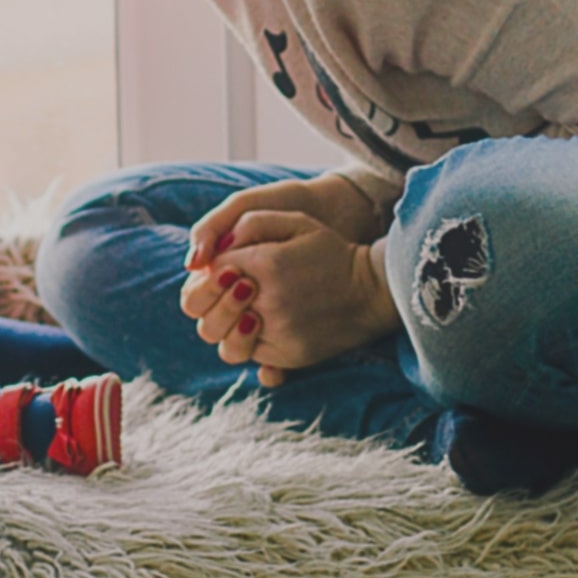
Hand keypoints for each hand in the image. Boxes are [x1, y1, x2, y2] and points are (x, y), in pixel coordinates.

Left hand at [180, 175, 400, 382]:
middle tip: (230, 291)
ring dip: (223, 323)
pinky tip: (260, 325)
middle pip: (204, 308)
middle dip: (208, 298)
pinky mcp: (286, 356)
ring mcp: (276, 332)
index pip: (210, 270)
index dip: (212, 269)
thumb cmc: (330, 252)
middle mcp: (266, 300)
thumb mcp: (296, 221)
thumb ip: (251, 224)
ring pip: (219, 337)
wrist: (373, 291)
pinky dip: (245, 341)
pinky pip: (247, 355)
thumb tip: (215, 249)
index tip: (228, 268)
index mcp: (264, 263)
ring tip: (243, 311)